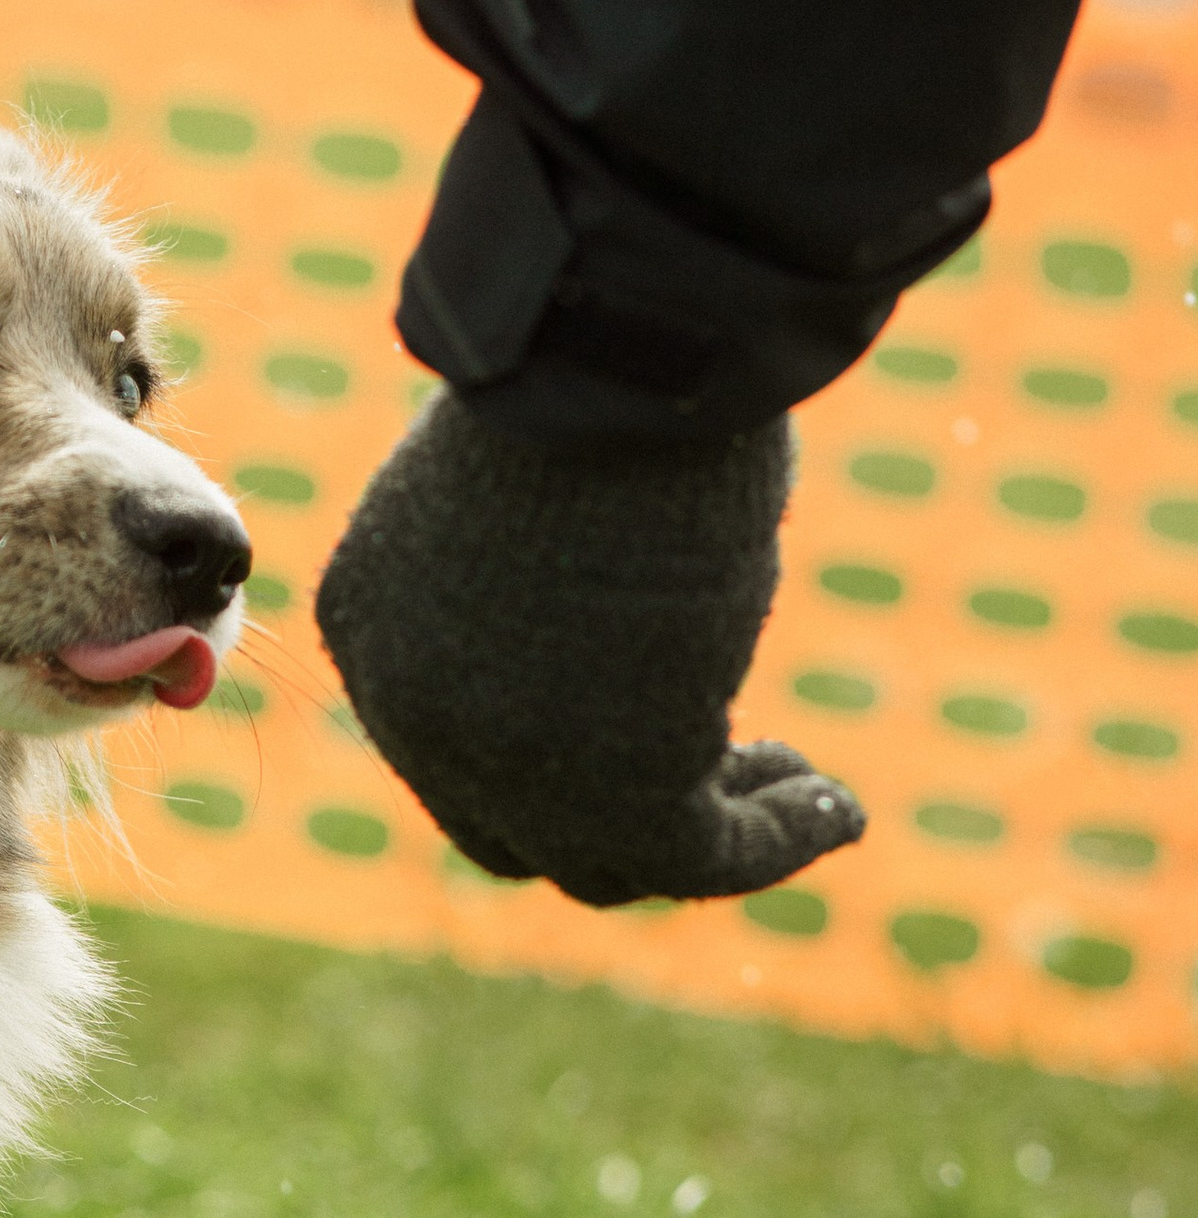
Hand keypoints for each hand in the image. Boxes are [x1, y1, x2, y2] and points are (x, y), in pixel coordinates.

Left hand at [315, 398, 864, 909]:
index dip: (558, 750)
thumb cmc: (590, 372)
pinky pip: (705, 858)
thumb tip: (620, 612)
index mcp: (374, 621)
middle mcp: (415, 709)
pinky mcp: (614, 789)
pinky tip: (843, 808)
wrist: (617, 358)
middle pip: (518, 823)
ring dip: (715, 829)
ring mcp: (505, 762)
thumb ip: (540, 568)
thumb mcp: (539, 484)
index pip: (451, 743)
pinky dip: (781, 839)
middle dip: (626, 806)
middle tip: (740, 758)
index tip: (659, 722)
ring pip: (609, 859)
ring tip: (802, 781)